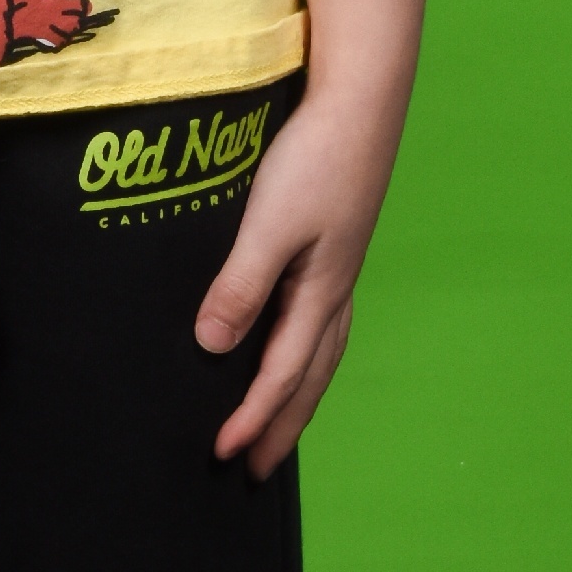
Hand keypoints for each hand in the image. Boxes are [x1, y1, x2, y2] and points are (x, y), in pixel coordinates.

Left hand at [195, 95, 395, 477]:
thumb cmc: (313, 158)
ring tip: (277, 423)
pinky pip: (321, 321)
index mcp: (320, 294)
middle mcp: (335, 291)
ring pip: (320, 352)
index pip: (282, 375)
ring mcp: (339, 268)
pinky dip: (306, 352)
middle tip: (256, 470)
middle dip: (282, 426)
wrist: (359, 101)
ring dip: (297, 394)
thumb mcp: (269, 225)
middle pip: (309, 377)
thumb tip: (212, 349)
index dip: (251, 419)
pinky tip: (293, 342)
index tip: (221, 454)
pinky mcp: (334, 244)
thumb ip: (242, 286)